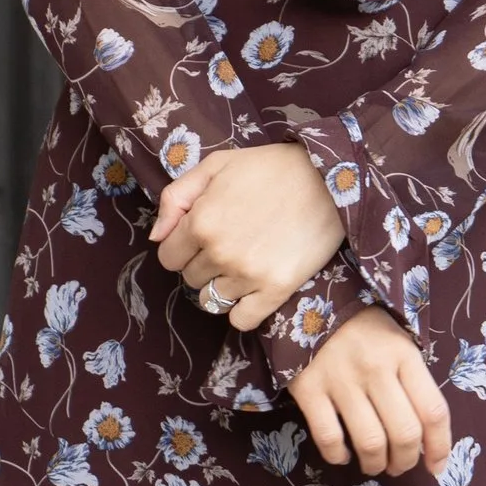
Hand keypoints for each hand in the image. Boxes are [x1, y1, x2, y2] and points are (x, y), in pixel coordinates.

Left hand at [150, 141, 343, 332]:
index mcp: (201, 222)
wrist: (328, 179)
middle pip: (191, 279)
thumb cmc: (270, 168)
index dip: (182, 247)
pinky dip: (243, 309)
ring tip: (245, 263)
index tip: (202, 238)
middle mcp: (220, 253)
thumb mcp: (216, 165)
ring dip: (222, 286)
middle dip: (204, 263)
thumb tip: (156, 237)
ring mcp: (248, 274)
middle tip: (232, 243)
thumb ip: (176, 196)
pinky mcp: (276, 289)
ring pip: (212, 301)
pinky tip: (254, 289)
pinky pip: (241, 320)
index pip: (168, 257)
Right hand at [288, 308, 452, 476]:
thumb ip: (413, 382)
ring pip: (370, 442)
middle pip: (404, 434)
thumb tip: (428, 436)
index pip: (433, 411)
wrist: (308, 299)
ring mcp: (341, 380)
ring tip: (374, 464)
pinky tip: (342, 454)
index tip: (436, 466)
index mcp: (404, 355)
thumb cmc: (362, 328)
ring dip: (376, 464)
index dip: (440, 447)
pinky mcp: (309, 389)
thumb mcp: (398, 342)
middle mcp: (376, 368)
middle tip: (399, 465)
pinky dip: (338, 455)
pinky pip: (329, 438)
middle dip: (406, 461)